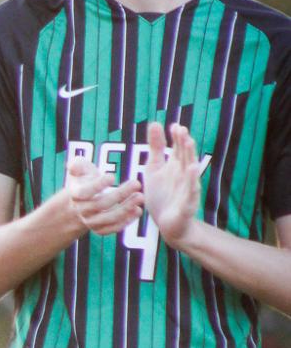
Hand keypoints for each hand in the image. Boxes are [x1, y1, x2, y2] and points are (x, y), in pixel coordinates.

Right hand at [65, 154, 143, 238]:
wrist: (81, 202)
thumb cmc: (84, 180)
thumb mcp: (79, 169)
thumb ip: (77, 165)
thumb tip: (73, 167)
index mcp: (76, 194)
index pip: (85, 192)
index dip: (98, 185)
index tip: (112, 177)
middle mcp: (81, 210)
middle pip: (101, 204)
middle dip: (120, 194)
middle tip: (137, 183)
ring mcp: (90, 221)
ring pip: (108, 218)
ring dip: (126, 208)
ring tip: (140, 197)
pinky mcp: (100, 229)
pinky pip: (112, 228)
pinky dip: (126, 221)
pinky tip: (138, 210)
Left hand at [142, 121, 200, 246]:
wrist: (167, 224)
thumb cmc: (162, 196)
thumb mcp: (154, 169)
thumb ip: (156, 148)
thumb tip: (155, 123)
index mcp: (176, 166)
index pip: (178, 148)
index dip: (177, 137)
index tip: (174, 126)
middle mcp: (184, 175)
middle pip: (185, 157)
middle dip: (184, 144)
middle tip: (182, 130)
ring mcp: (187, 189)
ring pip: (190, 172)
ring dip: (190, 158)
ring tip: (189, 144)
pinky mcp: (187, 204)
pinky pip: (191, 192)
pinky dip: (192, 182)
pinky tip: (192, 170)